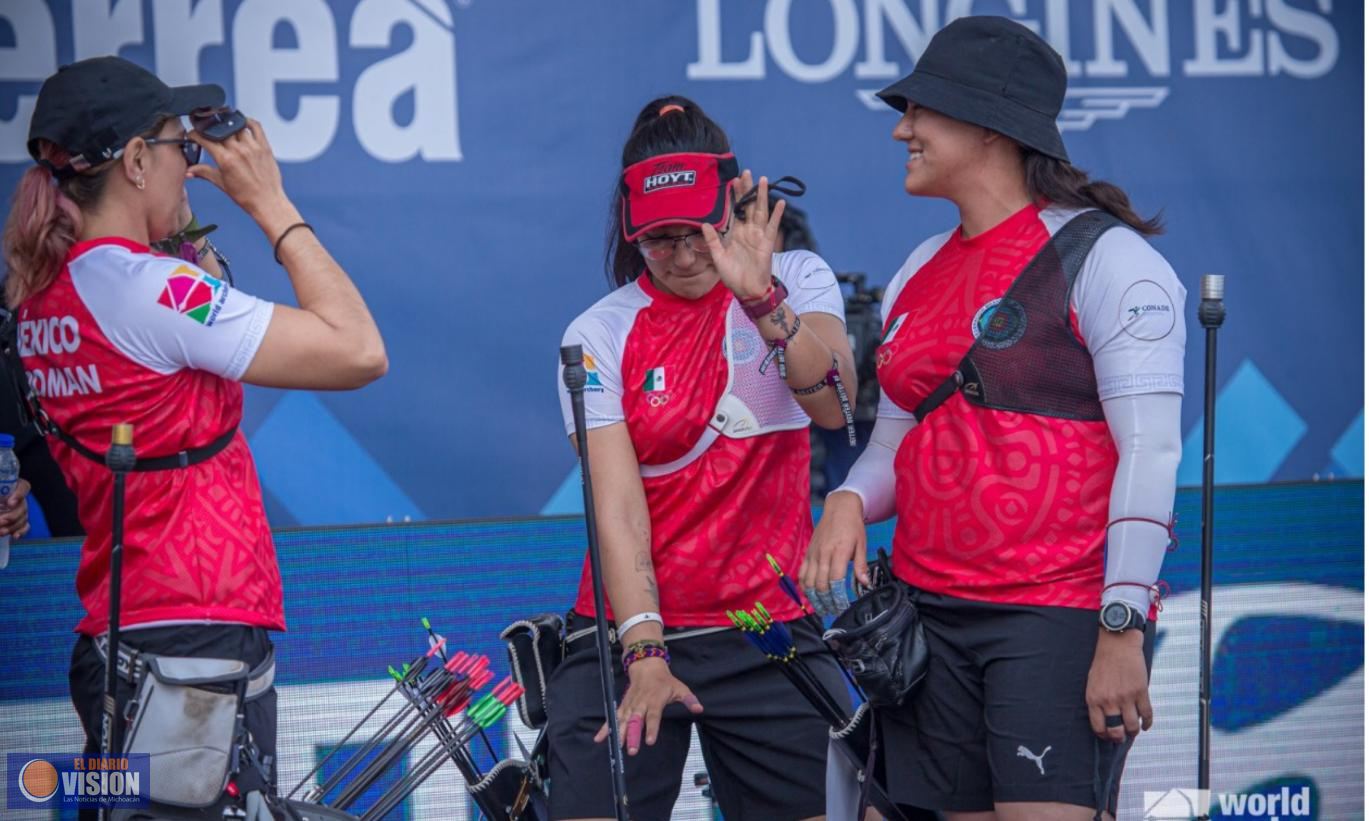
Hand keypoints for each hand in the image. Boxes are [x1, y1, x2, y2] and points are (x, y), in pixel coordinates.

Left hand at [0, 479, 30, 538]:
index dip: (19, 495)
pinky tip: (15, 536)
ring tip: (1, 532)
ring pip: (23, 519)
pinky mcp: (21, 520)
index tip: (10, 503)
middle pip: (23, 506)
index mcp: (15, 486)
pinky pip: (25, 526)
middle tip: (1, 521)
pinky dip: (21, 532)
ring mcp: (22, 510)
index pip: (23, 487)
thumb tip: (1, 504)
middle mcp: (20, 499)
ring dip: (12, 526)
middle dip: (12, 516)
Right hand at [186, 119, 295, 230]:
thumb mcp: (221, 183)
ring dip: (227, 125)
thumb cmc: (247, 196)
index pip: (205, 139)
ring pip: (236, 126)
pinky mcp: (264, 147)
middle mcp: (239, 150)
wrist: (267, 202)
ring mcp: (253, 147)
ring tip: (223, 129)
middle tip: (206, 132)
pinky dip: (247, 121)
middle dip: (209, 129)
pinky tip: (241, 123)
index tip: (193, 135)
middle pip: (219, 130)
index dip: (195, 134)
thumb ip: (204, 172)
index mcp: (226, 159)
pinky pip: (256, 126)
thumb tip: (189, 171)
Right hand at [594, 658, 701, 754]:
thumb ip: (689, 699)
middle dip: (633, 736)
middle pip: (636, 721)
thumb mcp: (680, 687)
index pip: (653, 716)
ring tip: (616, 747)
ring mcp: (630, 705)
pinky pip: (613, 718)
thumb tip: (699, 709)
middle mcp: (640, 703)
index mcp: (654, 700)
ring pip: (623, 720)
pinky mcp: (622, 706)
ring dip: (619, 734)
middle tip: (632, 750)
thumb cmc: (665, 680)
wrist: (646, 666)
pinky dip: (606, 728)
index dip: (652, 728)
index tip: (650, 741)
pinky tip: (600, 739)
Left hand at [700, 171, 784, 302]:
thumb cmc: (733, 277)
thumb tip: (704, 223)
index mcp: (736, 234)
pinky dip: (777, 215)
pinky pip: (772, 227)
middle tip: (746, 172)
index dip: (735, 196)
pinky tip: (780, 203)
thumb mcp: (718, 257)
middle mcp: (748, 232)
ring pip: (760, 211)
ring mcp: (758, 236)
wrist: (747, 291)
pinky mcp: (767, 244)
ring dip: (762, 196)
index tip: (732, 180)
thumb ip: (713, 240)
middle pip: (748, 206)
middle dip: (747, 189)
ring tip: (763, 180)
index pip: (735, 210)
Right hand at [800, 490, 867, 614]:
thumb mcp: (862, 544)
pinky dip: (804, 586)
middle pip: (820, 585)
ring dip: (814, 598)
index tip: (843, 606)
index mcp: (838, 552)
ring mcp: (813, 554)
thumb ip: (861, 566)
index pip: (835, 580)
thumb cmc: (852, 527)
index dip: (838, 596)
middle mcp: (823, 554)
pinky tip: (810, 595)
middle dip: (826, 602)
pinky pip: (801, 573)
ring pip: (808, 582)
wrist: (839, 509)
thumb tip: (865, 584)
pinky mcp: (807, 553)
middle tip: (833, 611)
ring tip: (822, 608)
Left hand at [1086, 628, 1151, 742]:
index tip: (1108, 736)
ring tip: (1133, 731)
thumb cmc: (1103, 663)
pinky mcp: (1141, 692)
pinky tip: (1145, 725)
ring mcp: (1126, 697)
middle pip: (1116, 731)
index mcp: (1094, 699)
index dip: (1104, 736)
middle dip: (1119, 738)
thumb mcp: (1092, 682)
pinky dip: (1147, 723)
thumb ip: (1096, 700)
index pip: (1098, 727)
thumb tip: (1103, 719)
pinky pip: (1147, 714)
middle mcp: (1109, 701)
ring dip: (1134, 732)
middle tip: (1122, 737)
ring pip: (1132, 726)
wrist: (1117, 644)